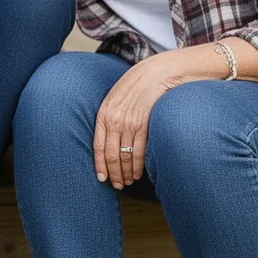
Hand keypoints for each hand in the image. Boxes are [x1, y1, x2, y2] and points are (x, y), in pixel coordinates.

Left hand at [93, 54, 180, 189]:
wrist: (159, 72)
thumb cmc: (138, 85)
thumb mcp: (117, 97)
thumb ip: (111, 115)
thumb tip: (109, 137)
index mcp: (104, 113)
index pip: (98, 145)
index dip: (99, 164)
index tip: (101, 177)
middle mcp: (115, 120)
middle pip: (111, 155)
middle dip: (113, 173)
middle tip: (116, 185)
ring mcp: (130, 124)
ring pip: (125, 157)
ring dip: (126, 173)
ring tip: (127, 182)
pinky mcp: (146, 127)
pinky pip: (139, 153)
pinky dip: (138, 166)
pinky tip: (138, 174)